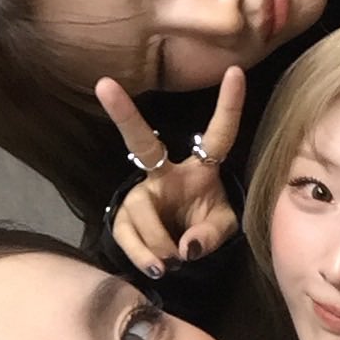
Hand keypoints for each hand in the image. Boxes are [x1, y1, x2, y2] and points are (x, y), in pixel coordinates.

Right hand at [95, 66, 245, 276]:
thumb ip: (211, 236)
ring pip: (141, 210)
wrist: (183, 253)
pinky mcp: (122, 216)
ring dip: (158, 241)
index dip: (228, 106)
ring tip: (173, 262)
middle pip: (142, 142)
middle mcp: (164, 173)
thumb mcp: (223, 231)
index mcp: (200, 169)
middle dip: (124, 114)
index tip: (235, 71)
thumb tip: (187, 248)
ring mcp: (140, 193)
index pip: (218, 135)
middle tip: (104, 85)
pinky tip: (155, 267)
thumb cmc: (206, 228)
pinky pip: (125, 233)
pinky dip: (142, 254)